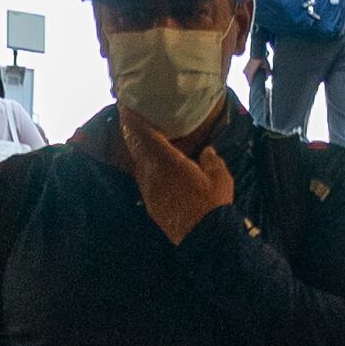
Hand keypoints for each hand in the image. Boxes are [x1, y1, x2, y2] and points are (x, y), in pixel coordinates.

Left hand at [116, 108, 236, 241]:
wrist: (203, 238)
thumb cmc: (212, 204)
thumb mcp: (219, 177)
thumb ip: (211, 160)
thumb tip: (207, 151)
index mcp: (168, 162)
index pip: (145, 135)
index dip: (134, 120)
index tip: (125, 107)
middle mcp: (152, 174)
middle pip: (137, 148)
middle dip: (131, 132)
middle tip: (127, 118)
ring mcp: (149, 191)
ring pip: (138, 164)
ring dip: (137, 149)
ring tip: (137, 138)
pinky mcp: (151, 204)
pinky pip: (143, 179)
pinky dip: (143, 166)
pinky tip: (149, 165)